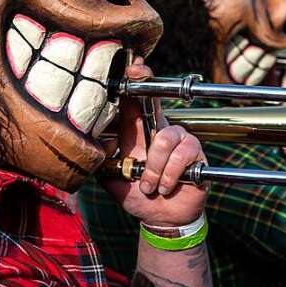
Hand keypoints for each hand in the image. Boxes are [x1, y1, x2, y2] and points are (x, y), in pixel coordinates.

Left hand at [100, 60, 207, 226]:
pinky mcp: (195, 153)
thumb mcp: (113, 176)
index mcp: (138, 131)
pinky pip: (182, 154)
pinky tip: (165, 187)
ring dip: (154, 168)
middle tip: (135, 152)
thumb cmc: (137, 194)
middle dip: (146, 98)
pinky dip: (170, 174)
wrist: (161, 219)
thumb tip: (90, 141)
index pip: (137, 100)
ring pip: (165, 138)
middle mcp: (160, 130)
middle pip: (157, 104)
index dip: (136, 79)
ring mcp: (179, 140)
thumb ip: (103, 158)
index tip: (131, 67)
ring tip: (149, 186)